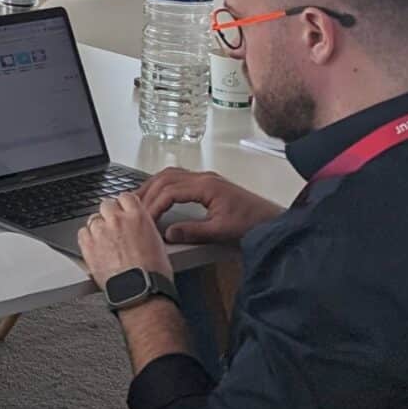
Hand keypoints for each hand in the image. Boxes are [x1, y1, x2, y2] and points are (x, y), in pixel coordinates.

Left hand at [77, 193, 172, 290]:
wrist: (140, 291)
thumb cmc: (153, 273)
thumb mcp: (157, 242)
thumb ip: (143, 227)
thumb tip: (138, 225)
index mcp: (137, 217)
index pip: (125, 197)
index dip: (123, 205)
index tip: (123, 211)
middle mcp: (117, 220)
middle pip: (107, 205)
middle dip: (110, 214)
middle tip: (113, 227)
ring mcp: (101, 232)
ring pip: (93, 219)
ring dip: (98, 227)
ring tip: (105, 241)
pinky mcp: (88, 245)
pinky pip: (82, 233)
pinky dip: (87, 238)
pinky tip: (95, 247)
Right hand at [140, 168, 278, 246]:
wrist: (273, 221)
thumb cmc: (252, 223)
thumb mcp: (221, 232)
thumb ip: (193, 231)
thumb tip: (168, 233)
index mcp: (207, 186)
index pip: (170, 190)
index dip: (154, 205)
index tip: (145, 219)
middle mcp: (205, 178)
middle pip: (166, 178)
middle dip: (147, 193)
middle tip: (133, 208)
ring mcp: (207, 179)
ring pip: (171, 175)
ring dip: (153, 186)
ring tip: (140, 200)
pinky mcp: (209, 184)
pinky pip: (179, 178)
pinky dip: (163, 185)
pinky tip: (158, 195)